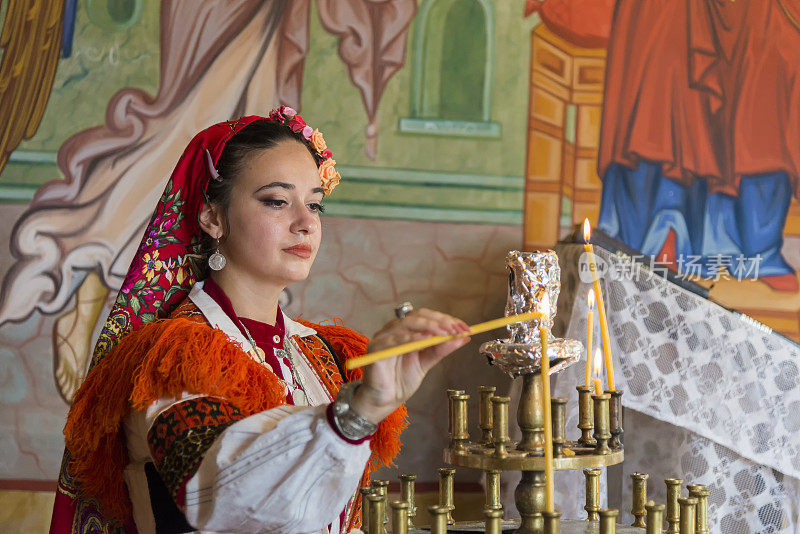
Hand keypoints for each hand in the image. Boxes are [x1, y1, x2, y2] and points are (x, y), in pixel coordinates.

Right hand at [350, 308, 470, 423]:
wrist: (385, 399)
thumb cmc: (402, 380)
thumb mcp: (427, 362)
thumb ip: (442, 349)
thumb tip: (463, 337)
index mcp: (405, 330)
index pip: (426, 316)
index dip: (446, 319)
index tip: (464, 327)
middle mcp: (394, 330)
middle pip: (417, 316)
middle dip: (440, 321)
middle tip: (456, 329)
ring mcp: (383, 337)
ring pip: (406, 323)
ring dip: (428, 326)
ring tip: (444, 333)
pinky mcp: (375, 348)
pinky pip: (394, 340)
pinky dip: (410, 337)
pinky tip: (425, 338)